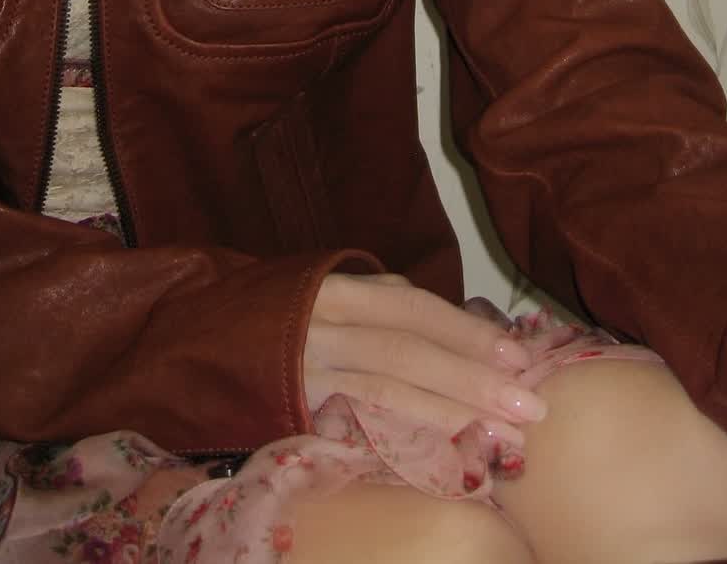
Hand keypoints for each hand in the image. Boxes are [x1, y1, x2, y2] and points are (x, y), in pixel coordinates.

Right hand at [303, 271, 548, 444]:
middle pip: (407, 347)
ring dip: (453, 407)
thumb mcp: (331, 295)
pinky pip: (362, 415)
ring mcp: (309, 368)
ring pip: (389, 384)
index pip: (412, 308)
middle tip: (530, 403)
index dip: (466, 330)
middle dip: (473, 375)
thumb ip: (385, 304)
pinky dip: (411, 426)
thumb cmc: (281, 319)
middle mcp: (323, 323)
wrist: (197, 345)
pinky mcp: (298, 406)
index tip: (517, 355)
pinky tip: (447, 438)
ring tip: (503, 429)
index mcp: (338, 289)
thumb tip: (457, 327)